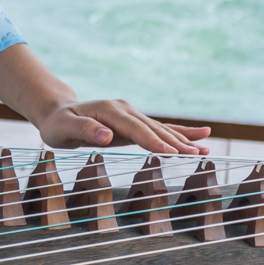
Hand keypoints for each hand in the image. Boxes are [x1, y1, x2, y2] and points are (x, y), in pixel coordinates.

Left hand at [33, 99, 211, 155]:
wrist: (58, 111)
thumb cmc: (58, 124)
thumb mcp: (63, 128)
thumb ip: (84, 130)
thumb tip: (106, 135)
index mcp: (108, 111)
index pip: (134, 129)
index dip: (153, 141)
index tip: (170, 152)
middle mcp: (123, 109)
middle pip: (152, 128)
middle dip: (175, 142)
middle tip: (197, 155)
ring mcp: (131, 114)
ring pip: (160, 128)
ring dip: (183, 139)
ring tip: (206, 148)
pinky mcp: (134, 121)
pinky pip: (159, 128)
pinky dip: (180, 133)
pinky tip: (201, 135)